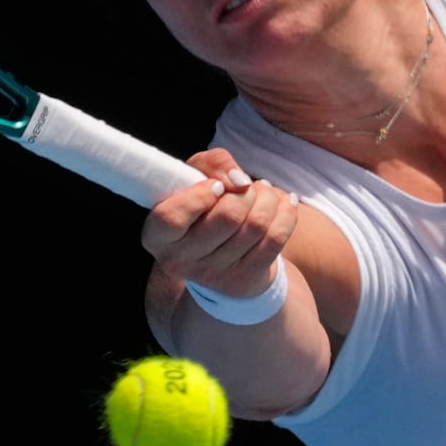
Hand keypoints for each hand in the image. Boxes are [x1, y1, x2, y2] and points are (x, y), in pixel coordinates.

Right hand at [140, 148, 298, 297]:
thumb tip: (239, 180)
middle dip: (246, 192)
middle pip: (227, 217)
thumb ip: (212, 164)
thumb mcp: (196, 176)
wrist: (222, 257)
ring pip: (256, 226)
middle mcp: (180, 261)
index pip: (172, 217)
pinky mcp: (243, 280)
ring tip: (265, 192)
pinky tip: (286, 203)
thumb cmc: (204, 207)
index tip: (217, 186)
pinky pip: (275, 240)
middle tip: (248, 186)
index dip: (199, 196)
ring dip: (268, 199)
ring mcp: (213, 275)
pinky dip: (287, 213)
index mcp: (158, 236)